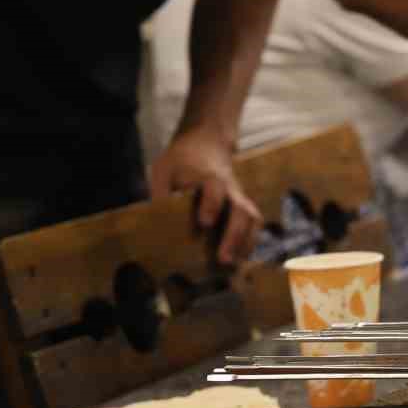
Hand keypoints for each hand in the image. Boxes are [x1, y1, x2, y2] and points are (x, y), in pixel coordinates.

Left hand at [148, 127, 261, 265]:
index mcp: (208, 176)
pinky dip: (250, 241)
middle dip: (235, 235)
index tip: (205, 223)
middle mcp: (230, 188)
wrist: (207, 143)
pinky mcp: (242, 206)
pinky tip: (239, 259)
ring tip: (234, 265)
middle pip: (242, 209)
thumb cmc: (182, 159)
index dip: (212, 204)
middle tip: (224, 259)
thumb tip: (153, 225)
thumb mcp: (164, 169)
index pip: (215, 188)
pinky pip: (253, 223)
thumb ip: (160, 193)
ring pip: (253, 217)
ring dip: (246, 242)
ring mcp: (239, 197)